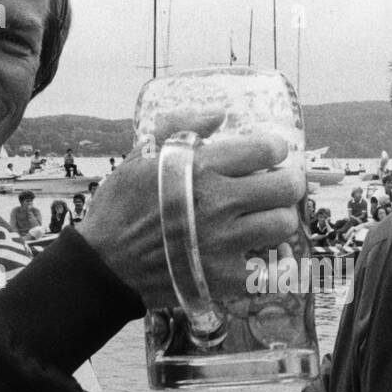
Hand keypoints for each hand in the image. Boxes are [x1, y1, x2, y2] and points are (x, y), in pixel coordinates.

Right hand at [76, 114, 305, 309]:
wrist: (104, 264)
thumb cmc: (121, 207)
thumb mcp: (140, 156)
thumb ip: (180, 127)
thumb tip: (219, 113)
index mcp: (201, 168)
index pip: (267, 150)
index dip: (274, 151)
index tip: (268, 157)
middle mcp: (218, 203)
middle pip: (287, 187)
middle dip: (287, 183)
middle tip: (276, 188)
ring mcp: (224, 243)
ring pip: (283, 225)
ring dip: (278, 221)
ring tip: (264, 221)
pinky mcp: (225, 278)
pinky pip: (272, 271)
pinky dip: (275, 265)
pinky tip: (265, 256)